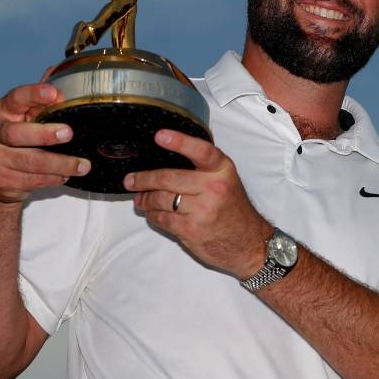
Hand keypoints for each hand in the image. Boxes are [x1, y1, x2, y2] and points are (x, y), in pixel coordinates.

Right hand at [0, 83, 90, 204]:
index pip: (16, 99)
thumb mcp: (28, 116)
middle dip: (44, 134)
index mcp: (6, 112)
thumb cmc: (19, 140)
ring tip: (83, 165)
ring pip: (29, 161)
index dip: (34, 94)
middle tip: (68, 132)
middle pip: (16, 134)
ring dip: (59, 163)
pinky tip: (66, 176)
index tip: (54, 94)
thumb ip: (42, 97)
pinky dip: (52, 178)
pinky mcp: (3, 180)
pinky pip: (32, 180)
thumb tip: (58, 69)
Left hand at [125, 130, 270, 277]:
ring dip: (145, 199)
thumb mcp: (226, 181)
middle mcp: (214, 188)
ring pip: (161, 199)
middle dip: (144, 179)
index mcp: (223, 170)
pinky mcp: (191, 229)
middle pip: (169, 178)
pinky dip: (153, 215)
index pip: (201, 152)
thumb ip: (203, 168)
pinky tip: (153, 213)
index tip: (160, 135)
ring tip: (140, 198)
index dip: (180, 142)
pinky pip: (162, 218)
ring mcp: (202, 210)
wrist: (248, 242)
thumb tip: (164, 159)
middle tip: (130, 180)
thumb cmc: (233, 209)